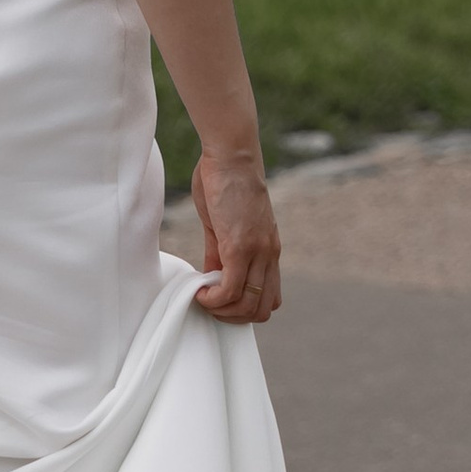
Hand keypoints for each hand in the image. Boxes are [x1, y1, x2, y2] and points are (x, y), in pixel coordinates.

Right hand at [190, 145, 280, 323]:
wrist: (231, 154)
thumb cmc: (225, 180)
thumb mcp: (225, 222)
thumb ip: (221, 251)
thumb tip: (213, 276)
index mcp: (268, 249)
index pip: (271, 298)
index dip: (246, 308)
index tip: (221, 300)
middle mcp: (268, 254)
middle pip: (262, 310)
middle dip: (233, 317)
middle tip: (210, 305)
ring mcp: (256, 252)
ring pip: (247, 305)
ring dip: (222, 311)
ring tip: (203, 298)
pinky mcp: (238, 246)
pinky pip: (230, 289)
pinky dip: (213, 299)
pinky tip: (199, 291)